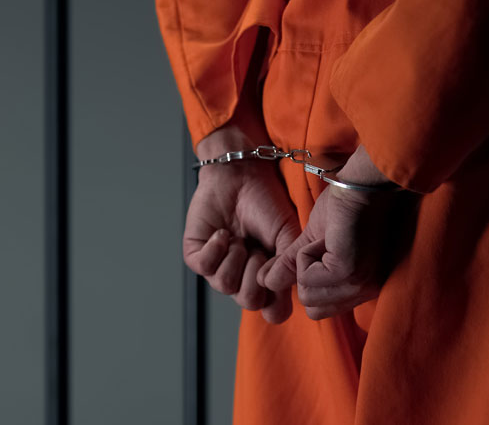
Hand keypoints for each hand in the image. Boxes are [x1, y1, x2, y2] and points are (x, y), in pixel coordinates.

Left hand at [184, 125, 300, 323]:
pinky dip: (216, 248)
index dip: (276, 298)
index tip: (278, 271)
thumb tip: (277, 289)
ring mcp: (219, 269)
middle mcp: (243, 278)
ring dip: (236, 256)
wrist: (242, 175)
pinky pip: (204, 267)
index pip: (273, 312)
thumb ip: (290, 265)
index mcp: (268, 278)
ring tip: (239, 237)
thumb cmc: (267, 202)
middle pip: (249, 302)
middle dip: (256, 272)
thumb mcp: (289, 234)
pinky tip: (223, 233)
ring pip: (225, 285)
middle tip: (258, 248)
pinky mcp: (197, 256)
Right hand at [258, 146, 406, 320]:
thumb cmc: (344, 208)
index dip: (310, 281)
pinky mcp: (347, 272)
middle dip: (307, 277)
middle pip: (313, 308)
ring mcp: (358, 284)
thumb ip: (292, 267)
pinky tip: (328, 236)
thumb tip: (266, 283)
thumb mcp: (311, 244)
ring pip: (307, 295)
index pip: (319, 310)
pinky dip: (307, 254)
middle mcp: (365, 292)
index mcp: (361, 290)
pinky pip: (306, 277)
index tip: (324, 252)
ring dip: (307, 264)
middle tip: (325, 247)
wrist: (360, 185)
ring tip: (328, 241)